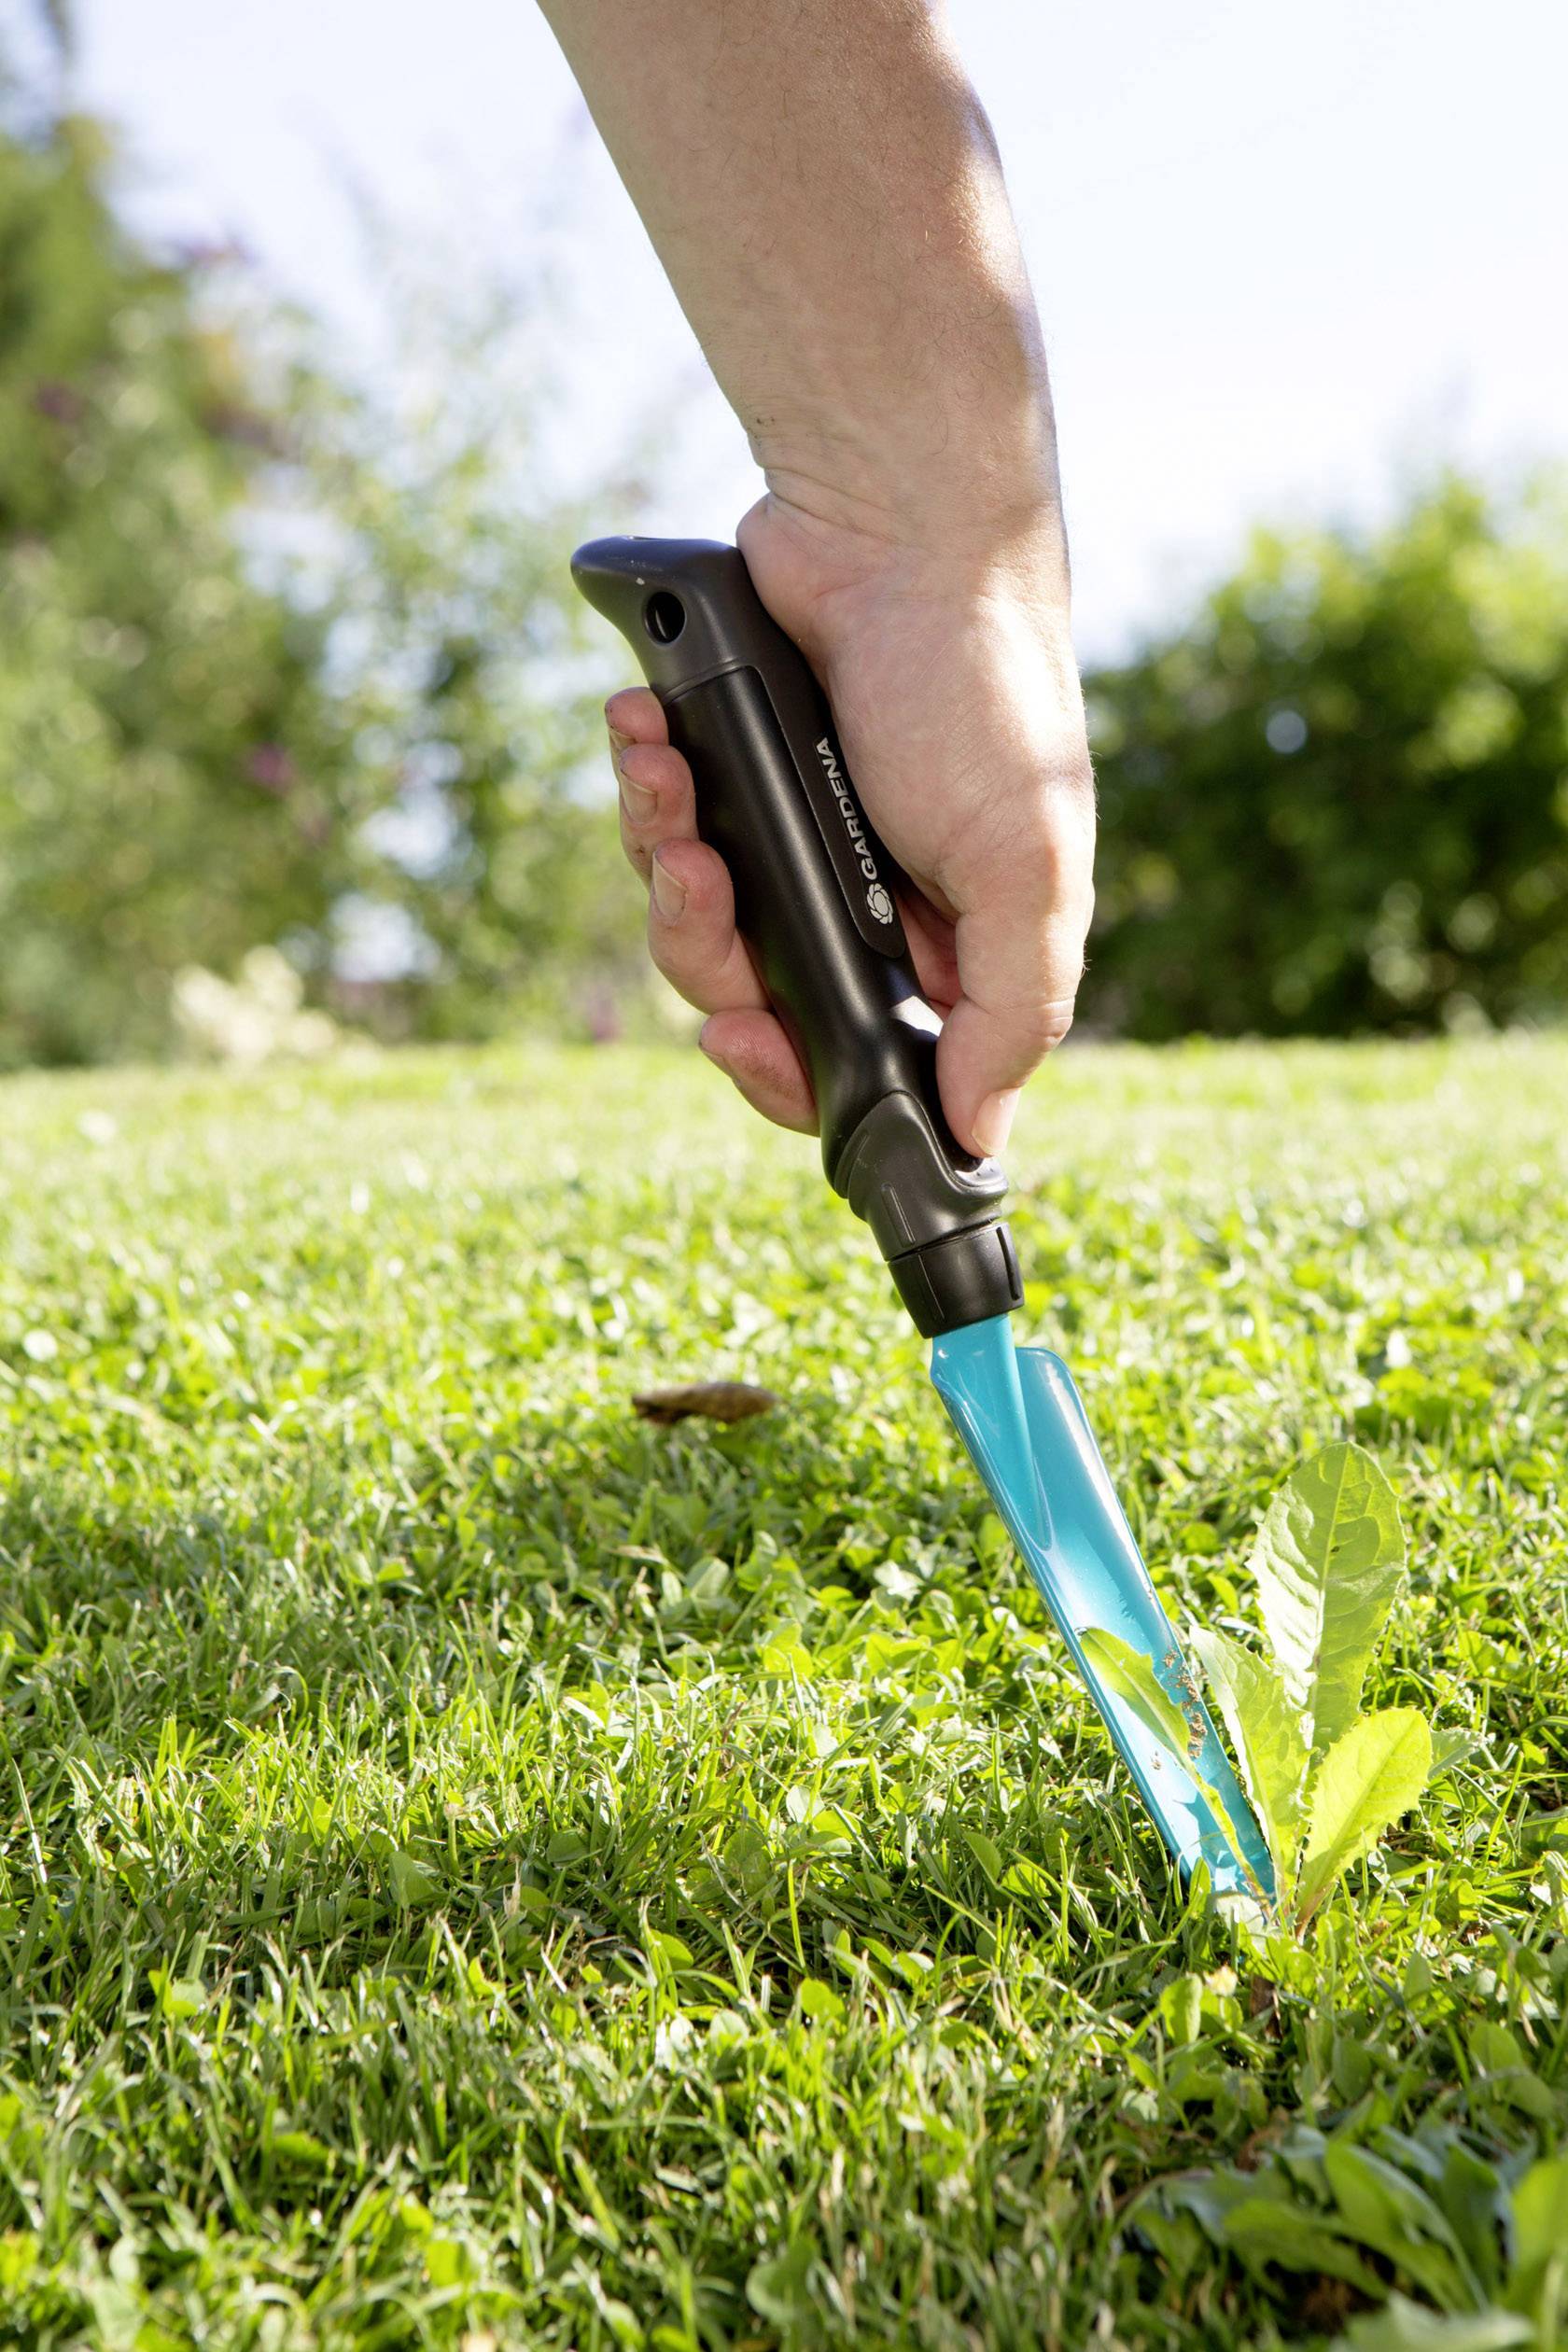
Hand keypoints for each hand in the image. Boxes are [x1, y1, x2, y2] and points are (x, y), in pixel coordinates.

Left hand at [606, 494, 1094, 1159]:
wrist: (893, 527)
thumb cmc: (981, 692)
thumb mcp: (1027, 865)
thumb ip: (1013, 1009)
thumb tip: (981, 1137)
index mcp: (943, 948)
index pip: (857, 1068)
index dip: (791, 1079)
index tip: (749, 1046)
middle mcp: (861, 905)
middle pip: (749, 1003)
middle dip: (709, 954)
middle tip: (706, 882)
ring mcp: (787, 843)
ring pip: (688, 922)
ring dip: (666, 859)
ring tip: (670, 782)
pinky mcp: (723, 777)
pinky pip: (658, 828)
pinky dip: (644, 786)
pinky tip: (647, 731)